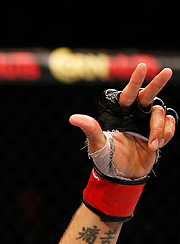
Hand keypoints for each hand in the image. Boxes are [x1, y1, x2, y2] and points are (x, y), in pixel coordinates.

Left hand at [69, 63, 175, 179]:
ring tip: (152, 144)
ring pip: (160, 113)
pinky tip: (158, 145)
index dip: (135, 81)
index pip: (128, 94)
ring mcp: (147, 122)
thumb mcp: (97, 144)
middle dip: (157, 83)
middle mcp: (135, 115)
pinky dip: (167, 133)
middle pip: (149, 94)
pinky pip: (170, 124)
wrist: (122, 176)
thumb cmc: (106, 159)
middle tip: (166, 72)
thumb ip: (90, 129)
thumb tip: (73, 118)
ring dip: (158, 128)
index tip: (142, 67)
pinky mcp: (159, 131)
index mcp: (120, 114)